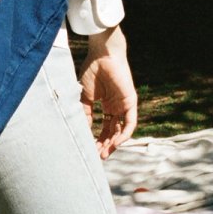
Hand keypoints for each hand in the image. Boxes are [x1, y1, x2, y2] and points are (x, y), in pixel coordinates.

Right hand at [78, 26, 137, 158]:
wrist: (101, 56)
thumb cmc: (92, 72)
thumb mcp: (84, 98)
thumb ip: (85, 114)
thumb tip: (82, 132)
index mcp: (105, 106)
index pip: (103, 128)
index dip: (97, 140)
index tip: (90, 150)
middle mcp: (115, 108)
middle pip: (112, 132)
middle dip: (105, 145)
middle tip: (97, 157)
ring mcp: (123, 106)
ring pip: (121, 131)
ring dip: (113, 144)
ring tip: (104, 154)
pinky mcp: (130, 103)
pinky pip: (130, 123)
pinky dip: (124, 135)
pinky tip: (115, 143)